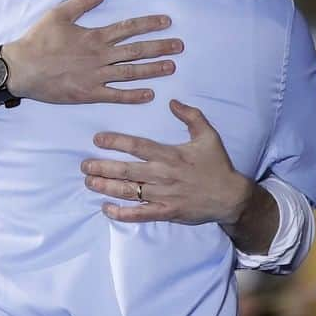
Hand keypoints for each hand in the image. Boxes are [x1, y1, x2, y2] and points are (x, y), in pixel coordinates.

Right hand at [3, 0, 182, 104]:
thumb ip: (81, 2)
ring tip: (172, 66)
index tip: (167, 22)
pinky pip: (116, 95)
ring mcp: (96, 76)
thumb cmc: (38, 40)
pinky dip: (134, 95)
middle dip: (160, 47)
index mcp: (94, 36)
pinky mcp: (89, 93)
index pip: (128, 28)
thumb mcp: (58, 14)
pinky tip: (149, 93)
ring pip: (131, 72)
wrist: (22, 68)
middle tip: (180, 46)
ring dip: (153, 69)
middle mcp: (100, 56)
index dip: (148, 24)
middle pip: (136, 50)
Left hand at [80, 99, 253, 223]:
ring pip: (128, 191)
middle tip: (84, 165)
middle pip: (126, 170)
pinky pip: (140, 214)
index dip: (116, 142)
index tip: (98, 139)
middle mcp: (163, 175)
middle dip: (102, 167)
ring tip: (89, 181)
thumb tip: (172, 101)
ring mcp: (163, 195)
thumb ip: (191, 116)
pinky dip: (122, 213)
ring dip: (106, 187)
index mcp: (170, 155)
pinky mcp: (166, 212)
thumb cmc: (217, 165)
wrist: (231, 197)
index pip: (138, 146)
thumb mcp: (208, 136)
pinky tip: (106, 209)